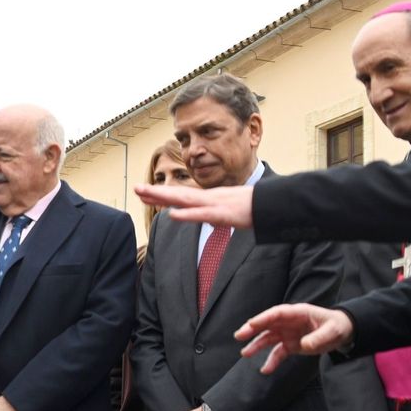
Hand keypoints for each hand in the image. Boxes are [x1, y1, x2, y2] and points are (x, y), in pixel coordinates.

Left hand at [132, 184, 251, 227]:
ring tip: (145, 194)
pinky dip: (187, 215)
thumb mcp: (232, 213)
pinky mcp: (224, 213)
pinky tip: (173, 215)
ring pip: (185, 200)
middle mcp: (210, 198)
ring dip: (164, 197)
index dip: (162, 194)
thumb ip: (219, 216)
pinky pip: (203, 215)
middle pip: (178, 195)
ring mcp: (216, 204)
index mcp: (211, 199)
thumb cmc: (257, 208)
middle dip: (156, 192)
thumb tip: (209, 221)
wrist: (275, 204)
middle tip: (135, 189)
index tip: (144, 192)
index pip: (181, 196)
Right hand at [235, 304, 354, 373]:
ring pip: (268, 338)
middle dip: (253, 329)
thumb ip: (318, 338)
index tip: (251, 324)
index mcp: (298, 313)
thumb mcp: (332, 331)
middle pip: (267, 324)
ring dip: (256, 345)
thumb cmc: (336, 327)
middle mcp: (289, 322)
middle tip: (239, 335)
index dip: (264, 318)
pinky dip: (271, 361)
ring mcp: (288, 334)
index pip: (277, 313)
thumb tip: (305, 346)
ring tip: (245, 354)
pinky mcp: (290, 345)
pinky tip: (265, 370)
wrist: (340, 333)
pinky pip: (278, 353)